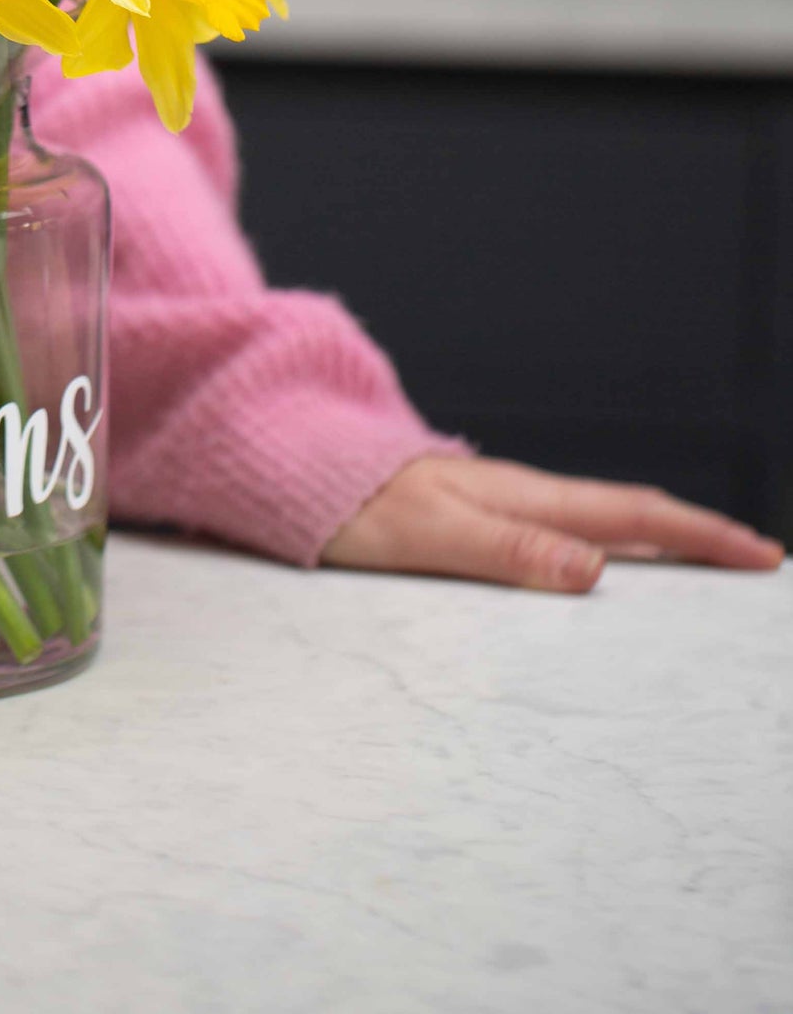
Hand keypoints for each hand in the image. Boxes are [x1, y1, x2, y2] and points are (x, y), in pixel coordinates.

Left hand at [322, 454, 784, 593]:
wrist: (294, 470)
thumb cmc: (351, 505)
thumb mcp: (426, 536)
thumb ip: (505, 551)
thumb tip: (591, 570)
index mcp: (520, 498)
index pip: (632, 514)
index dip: (700, 535)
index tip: (761, 556)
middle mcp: (519, 496)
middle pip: (629, 515)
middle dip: (698, 537)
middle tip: (757, 563)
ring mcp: (500, 504)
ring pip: (599, 522)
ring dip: (658, 543)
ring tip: (707, 568)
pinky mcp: (476, 518)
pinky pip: (562, 531)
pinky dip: (608, 547)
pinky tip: (610, 566)